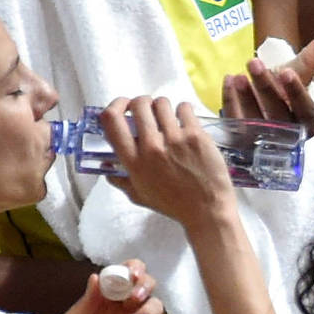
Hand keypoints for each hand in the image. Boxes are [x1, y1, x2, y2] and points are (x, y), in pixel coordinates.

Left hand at [49, 260, 167, 313]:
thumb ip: (81, 308)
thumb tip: (96, 278)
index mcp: (105, 301)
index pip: (125, 274)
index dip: (132, 268)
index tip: (130, 274)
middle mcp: (124, 311)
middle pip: (147, 286)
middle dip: (145, 286)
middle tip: (132, 298)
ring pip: (157, 308)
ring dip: (147, 312)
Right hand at [102, 96, 236, 226]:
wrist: (206, 211)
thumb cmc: (173, 205)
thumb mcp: (139, 195)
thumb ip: (120, 180)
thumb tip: (106, 167)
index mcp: (133, 161)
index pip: (112, 120)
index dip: (115, 105)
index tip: (123, 105)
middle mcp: (151, 147)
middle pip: (138, 105)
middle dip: (142, 102)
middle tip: (149, 111)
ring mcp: (174, 139)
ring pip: (162, 103)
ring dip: (163, 106)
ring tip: (169, 118)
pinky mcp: (196, 136)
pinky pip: (184, 108)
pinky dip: (183, 111)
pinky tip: (185, 121)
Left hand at [220, 37, 313, 137]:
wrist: (264, 106)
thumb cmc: (285, 92)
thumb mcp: (298, 75)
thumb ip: (311, 60)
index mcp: (307, 124)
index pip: (305, 110)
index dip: (296, 92)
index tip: (286, 71)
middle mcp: (287, 136)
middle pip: (278, 115)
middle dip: (265, 88)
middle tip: (254, 62)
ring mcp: (262, 141)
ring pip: (254, 121)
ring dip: (245, 97)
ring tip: (238, 75)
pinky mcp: (240, 142)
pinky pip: (233, 122)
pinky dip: (230, 101)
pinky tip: (228, 80)